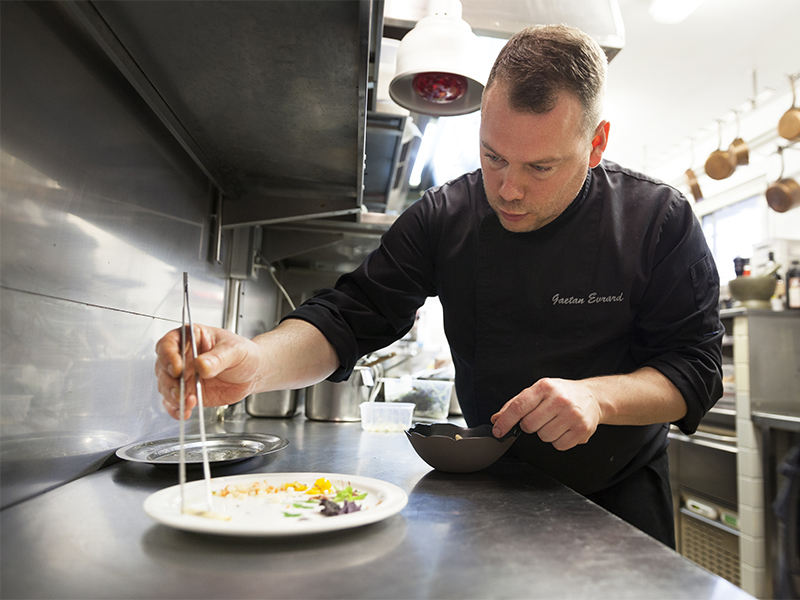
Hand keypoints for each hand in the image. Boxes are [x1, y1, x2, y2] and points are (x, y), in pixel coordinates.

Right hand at [154, 325, 265, 419]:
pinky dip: (177, 409)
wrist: (253, 373)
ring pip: (167, 387)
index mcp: (191, 338)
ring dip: (174, 397)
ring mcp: (184, 376)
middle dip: (170, 382)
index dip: (168, 356)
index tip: (177, 368)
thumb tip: (201, 365)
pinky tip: (185, 412)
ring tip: (190, 402)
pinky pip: (175, 402)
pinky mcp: (188, 392)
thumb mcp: (235, 351)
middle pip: (163, 368)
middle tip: (181, 392)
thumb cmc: (244, 354)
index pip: (169, 343)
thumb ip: (218, 358)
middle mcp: (183, 357)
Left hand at [490, 378, 604, 450]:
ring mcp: (572, 415)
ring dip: (545, 433)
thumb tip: (497, 419)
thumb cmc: (561, 394)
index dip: (505, 421)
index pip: (519, 406)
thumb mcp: (538, 391)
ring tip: (554, 422)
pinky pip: (559, 445)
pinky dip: (558, 440)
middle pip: (529, 425)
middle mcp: (559, 399)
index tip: (498, 430)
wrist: (592, 397)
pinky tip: (564, 429)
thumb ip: (515, 404)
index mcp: (545, 387)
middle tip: (540, 418)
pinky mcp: (582, 429)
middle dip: (530, 426)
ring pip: (544, 437)